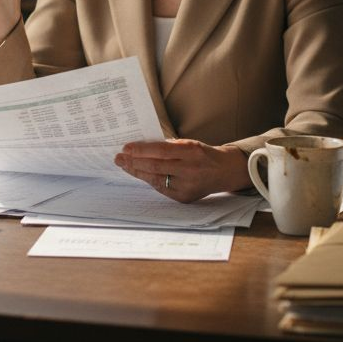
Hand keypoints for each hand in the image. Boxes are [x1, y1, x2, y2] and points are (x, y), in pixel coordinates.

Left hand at [114, 139, 250, 203]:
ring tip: (124, 165)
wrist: (224, 171)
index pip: (161, 151)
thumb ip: (168, 146)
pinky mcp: (184, 198)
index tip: (126, 147)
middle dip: (133, 162)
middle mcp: (190, 170)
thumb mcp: (189, 143)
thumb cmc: (202, 154)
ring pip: (155, 180)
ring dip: (137, 172)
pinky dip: (149, 180)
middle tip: (118, 158)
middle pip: (155, 166)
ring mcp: (187, 186)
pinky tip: (139, 174)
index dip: (142, 150)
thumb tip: (141, 148)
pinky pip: (161, 189)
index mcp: (192, 151)